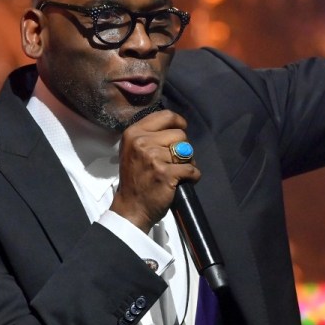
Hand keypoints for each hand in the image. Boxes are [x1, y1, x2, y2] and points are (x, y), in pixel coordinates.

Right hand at [111, 110, 200, 232]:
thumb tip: (176, 125)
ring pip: (187, 151)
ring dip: (187, 163)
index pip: (166, 116)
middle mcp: (142, 142)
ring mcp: (153, 158)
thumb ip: (150, 135)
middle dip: (182, 148)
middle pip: (180, 134)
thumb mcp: (134, 150)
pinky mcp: (166, 173)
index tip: (180, 131)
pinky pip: (192, 169)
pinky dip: (193, 176)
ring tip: (176, 172)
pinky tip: (182, 182)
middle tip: (174, 161)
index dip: (178, 123)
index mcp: (134, 133)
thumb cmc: (135, 178)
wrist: (131, 208)